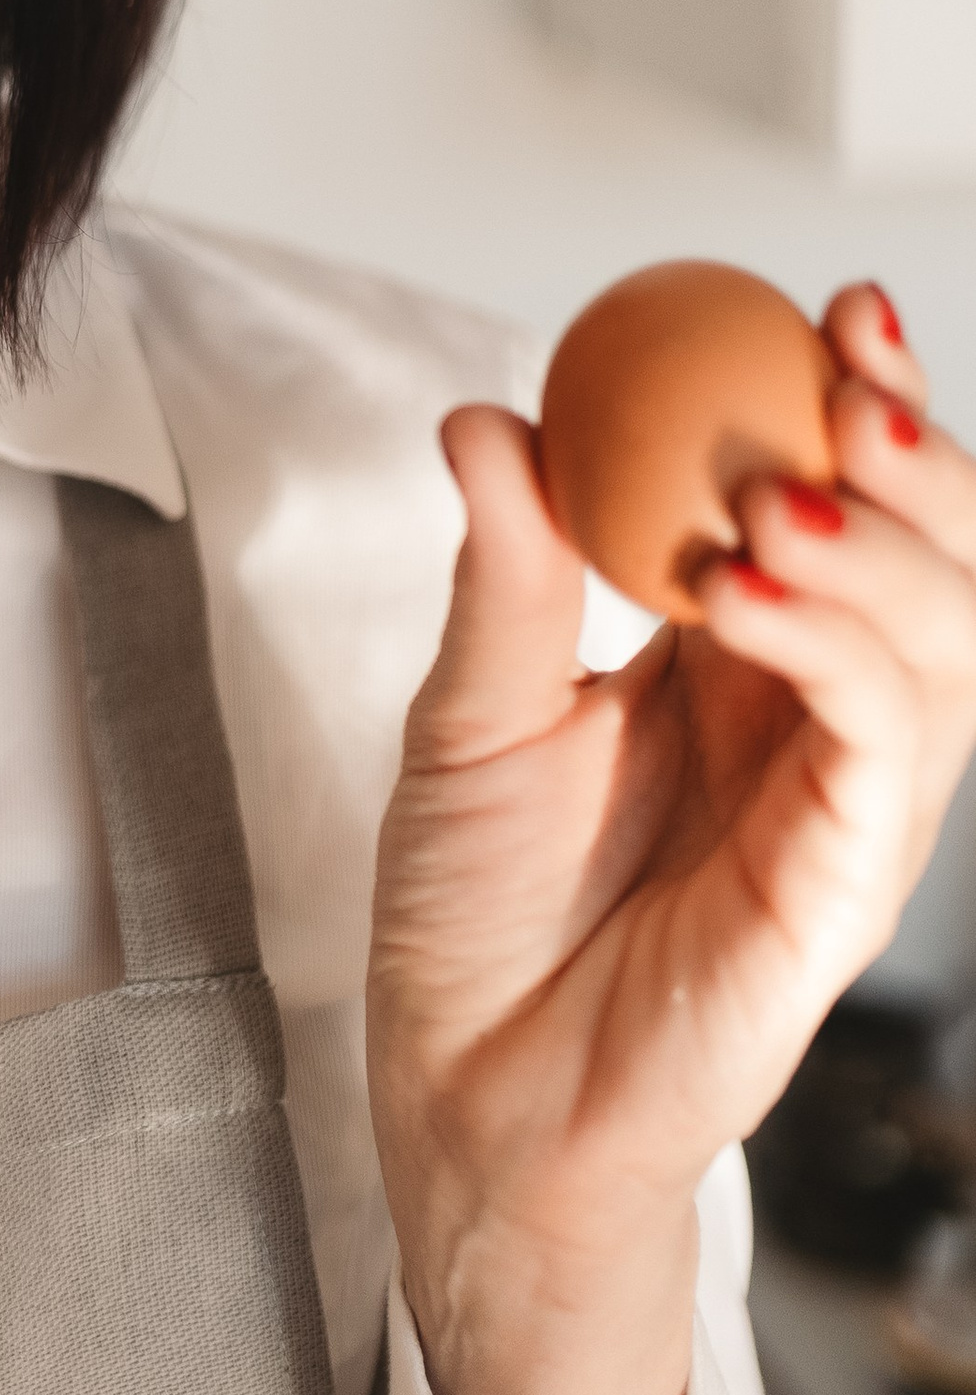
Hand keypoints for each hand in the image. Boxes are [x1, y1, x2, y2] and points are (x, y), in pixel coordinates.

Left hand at [369, 285, 975, 1394]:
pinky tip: (752, 590)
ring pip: (946, 641)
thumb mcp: (469, 712)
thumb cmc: (476, 913)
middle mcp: (815, 718)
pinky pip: (887, 746)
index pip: (849, 506)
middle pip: (940, 559)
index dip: (865, 403)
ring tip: (773, 493)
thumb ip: (505, 574)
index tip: (829, 305)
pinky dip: (836, 649)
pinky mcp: (842, 886)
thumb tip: (486, 417)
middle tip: (851, 365)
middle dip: (922, 451)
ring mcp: (844, 802)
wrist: (465, 1089)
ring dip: (879, 543)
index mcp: (743, 656)